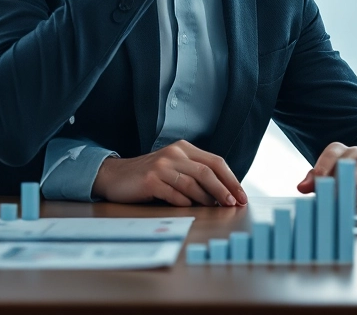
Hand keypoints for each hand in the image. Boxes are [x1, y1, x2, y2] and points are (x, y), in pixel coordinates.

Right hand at [92, 139, 247, 206]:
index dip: (231, 180)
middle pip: (207, 172)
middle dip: (224, 190)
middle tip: (234, 204)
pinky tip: (190, 208)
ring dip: (207, 199)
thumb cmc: (149, 176)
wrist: (115, 176)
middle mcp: (174, 153)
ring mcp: (162, 166)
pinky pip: (175, 194)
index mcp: (184, 148)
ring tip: (216, 208)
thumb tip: (223, 195)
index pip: (215, 162)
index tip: (241, 196)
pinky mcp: (151, 180)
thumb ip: (195, 175)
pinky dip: (185, 202)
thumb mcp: (174, 168)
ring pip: (193, 183)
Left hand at [297, 143, 356, 204]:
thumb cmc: (344, 174)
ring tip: (349, 204)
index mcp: (340, 150)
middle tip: (333, 201)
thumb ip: (313, 179)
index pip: (331, 154)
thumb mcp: (326, 174)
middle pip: (350, 169)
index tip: (319, 183)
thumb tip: (301, 188)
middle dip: (340, 188)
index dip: (323, 169)